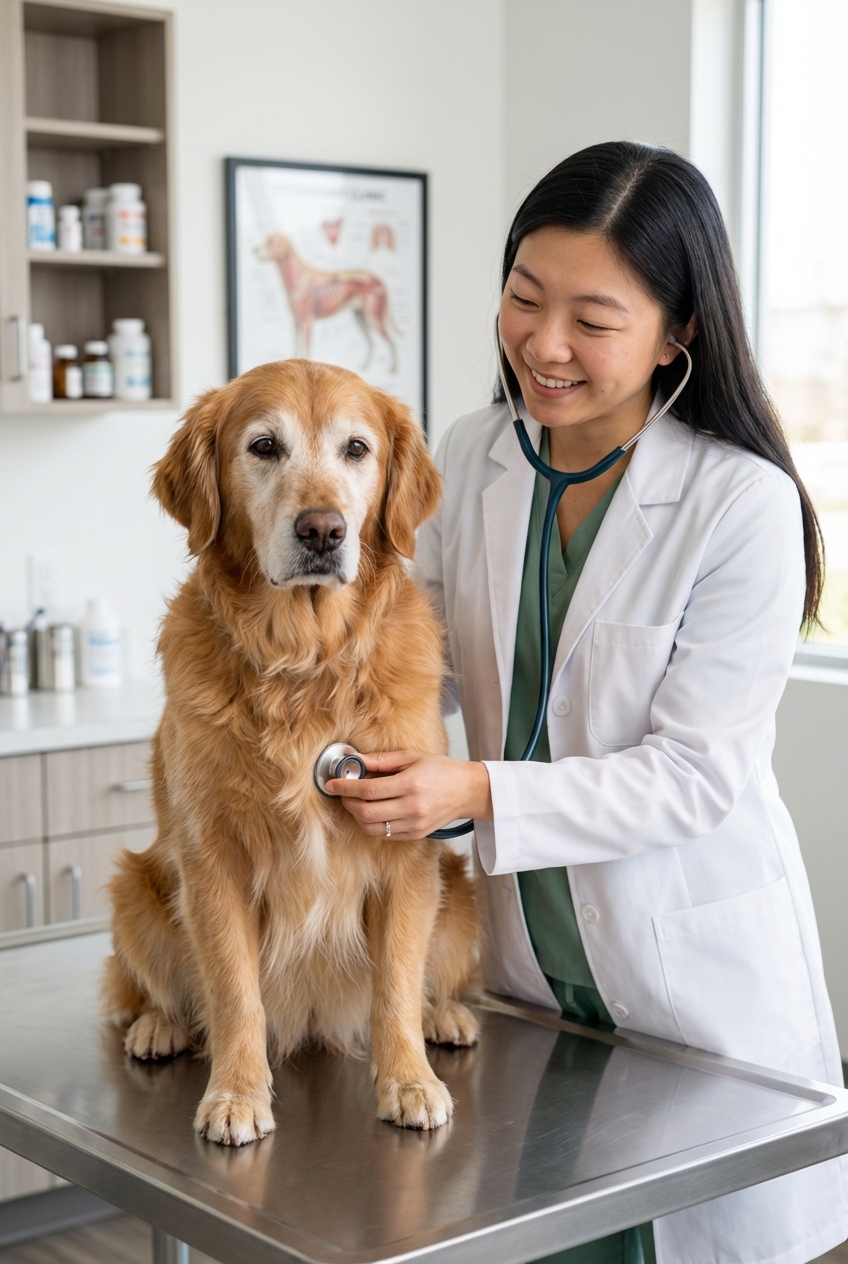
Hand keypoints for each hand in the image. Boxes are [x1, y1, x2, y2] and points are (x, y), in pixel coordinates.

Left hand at [327, 750, 492, 839]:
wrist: (467, 791)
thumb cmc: (441, 770)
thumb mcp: (412, 757)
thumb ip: (382, 760)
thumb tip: (355, 760)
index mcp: (411, 784)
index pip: (368, 791)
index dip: (345, 788)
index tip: (332, 783)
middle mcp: (413, 807)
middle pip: (366, 813)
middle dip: (348, 803)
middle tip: (342, 793)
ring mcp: (414, 824)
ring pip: (372, 828)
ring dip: (357, 816)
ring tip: (356, 803)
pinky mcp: (416, 835)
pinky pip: (385, 834)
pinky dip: (372, 825)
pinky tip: (373, 811)